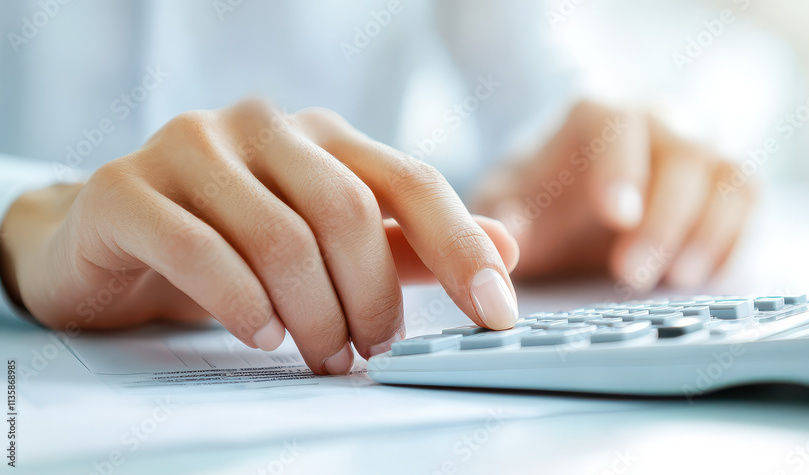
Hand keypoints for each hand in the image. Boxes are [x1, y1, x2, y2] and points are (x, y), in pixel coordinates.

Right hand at [0, 98, 518, 373]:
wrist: (108, 242)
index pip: (412, 180)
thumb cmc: (232, 243)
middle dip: (372, 298)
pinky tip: (261, 335)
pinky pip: (200, 251)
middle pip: (348, 212)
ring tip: (321, 355)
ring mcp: (191, 148)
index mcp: (321, 135)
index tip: (496, 313)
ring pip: (280, 237)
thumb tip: (506, 247)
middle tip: (370, 352)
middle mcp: (261, 126)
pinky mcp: (126, 187)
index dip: (461, 247)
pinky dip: (242, 304)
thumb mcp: (328, 244)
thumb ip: (410, 244)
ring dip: (314, 314)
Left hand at [473, 100, 754, 295]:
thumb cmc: (540, 192)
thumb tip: (508, 240)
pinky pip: (748, 200)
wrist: (571, 187)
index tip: (616, 217)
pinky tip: (704, 276)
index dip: (622, 168)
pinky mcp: (727, 180)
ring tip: (675, 281)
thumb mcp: (507, 201)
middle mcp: (660, 119)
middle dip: (662, 220)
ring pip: (728, 174)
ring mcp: (701, 146)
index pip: (619, 123)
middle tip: (631, 275)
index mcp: (600, 113)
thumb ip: (501, 216)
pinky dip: (733, 238)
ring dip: (708, 231)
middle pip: (684, 153)